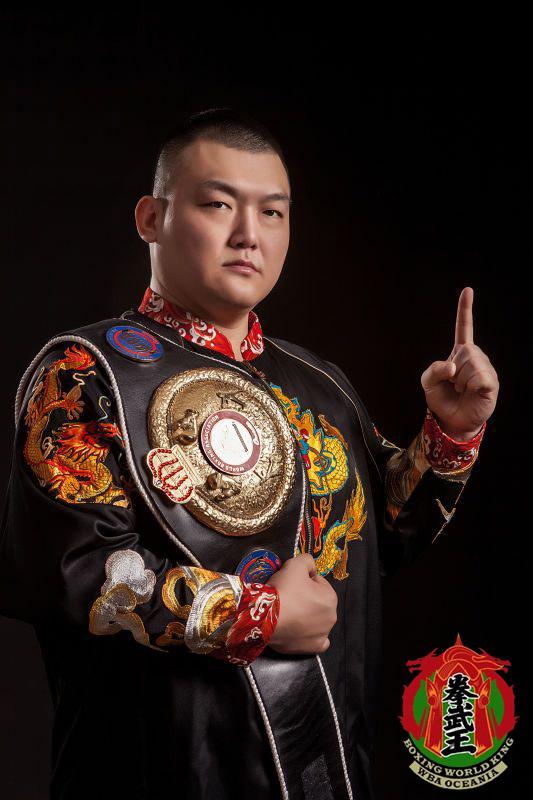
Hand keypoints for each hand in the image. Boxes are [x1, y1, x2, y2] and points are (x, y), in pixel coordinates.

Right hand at [265, 554, 337, 655]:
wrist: (265, 617)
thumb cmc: (283, 590)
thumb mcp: (295, 564)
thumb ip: (307, 560)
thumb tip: (310, 569)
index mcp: (330, 597)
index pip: (318, 583)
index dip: (304, 580)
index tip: (291, 582)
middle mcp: (331, 617)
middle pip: (318, 602)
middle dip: (307, 599)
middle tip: (288, 597)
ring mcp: (322, 635)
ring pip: (317, 621)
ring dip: (308, 617)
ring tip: (290, 613)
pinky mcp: (312, 648)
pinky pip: (317, 641)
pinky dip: (311, 636)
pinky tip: (301, 631)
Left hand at [420, 287, 498, 439]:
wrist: (452, 420)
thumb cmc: (442, 398)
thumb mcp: (427, 382)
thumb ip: (433, 369)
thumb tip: (454, 366)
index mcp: (459, 352)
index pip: (463, 327)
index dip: (465, 309)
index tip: (468, 290)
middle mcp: (476, 356)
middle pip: (463, 352)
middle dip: (452, 372)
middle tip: (455, 384)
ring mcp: (485, 368)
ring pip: (470, 366)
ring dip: (461, 381)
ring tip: (463, 389)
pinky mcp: (491, 382)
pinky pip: (479, 378)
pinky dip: (471, 386)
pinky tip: (473, 392)